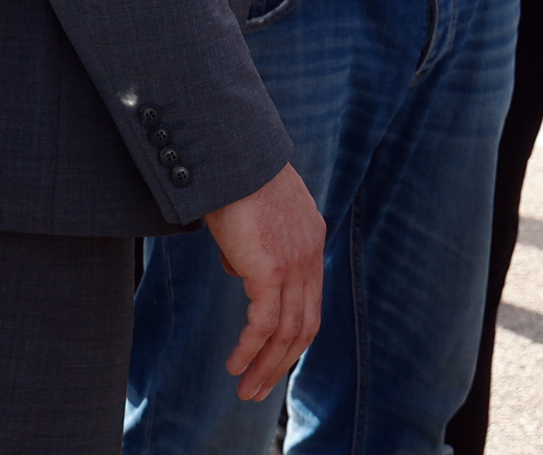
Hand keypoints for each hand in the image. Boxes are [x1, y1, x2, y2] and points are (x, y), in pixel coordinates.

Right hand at [203, 164, 323, 401]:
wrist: (232, 152)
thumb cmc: (233, 172)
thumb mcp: (252, 210)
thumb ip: (253, 240)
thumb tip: (239, 266)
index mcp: (310, 237)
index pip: (310, 300)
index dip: (292, 334)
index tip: (274, 357)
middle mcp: (309, 254)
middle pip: (305, 325)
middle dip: (282, 362)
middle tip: (259, 388)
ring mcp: (294, 264)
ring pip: (287, 333)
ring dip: (265, 367)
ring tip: (246, 390)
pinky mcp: (271, 270)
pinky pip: (263, 324)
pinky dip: (250, 350)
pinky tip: (235, 365)